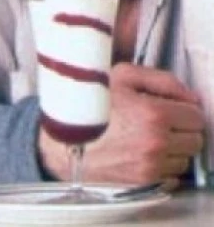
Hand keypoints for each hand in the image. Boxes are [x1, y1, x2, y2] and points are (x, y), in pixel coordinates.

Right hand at [39, 62, 203, 184]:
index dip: (184, 108)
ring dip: (173, 148)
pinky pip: (171, 176)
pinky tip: (142, 152)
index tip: (171, 106)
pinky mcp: (144, 183)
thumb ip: (162, 79)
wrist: (64, 139)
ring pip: (184, 159)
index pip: (195, 115)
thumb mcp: (121, 75)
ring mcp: (151, 167)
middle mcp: (156, 143)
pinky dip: (162, 165)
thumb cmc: (90, 103)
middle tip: (161, 120)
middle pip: (195, 139)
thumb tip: (189, 96)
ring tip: (147, 136)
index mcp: (153, 114)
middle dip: (182, 128)